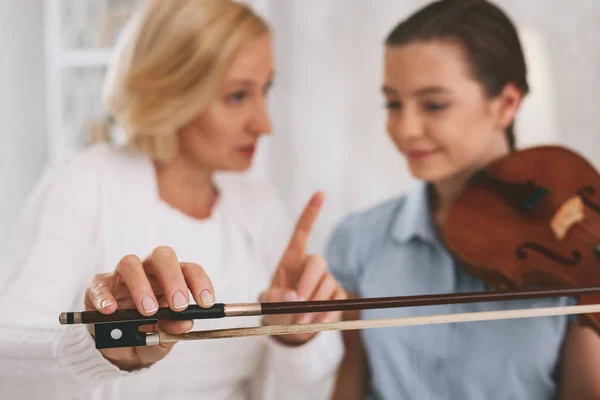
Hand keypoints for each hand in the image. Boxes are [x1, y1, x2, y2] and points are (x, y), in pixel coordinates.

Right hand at [84, 246, 214, 370]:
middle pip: (162, 256)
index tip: (206, 303)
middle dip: (173, 278)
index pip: (189, 269)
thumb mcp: (164, 337)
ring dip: (141, 285)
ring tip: (148, 311)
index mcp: (171, 279)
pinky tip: (111, 310)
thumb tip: (186, 323)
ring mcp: (122, 276)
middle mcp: (149, 271)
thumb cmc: (147, 334)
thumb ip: (174, 329)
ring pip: (130, 264)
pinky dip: (105, 297)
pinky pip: (100, 285)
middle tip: (179, 306)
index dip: (200, 282)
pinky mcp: (99, 287)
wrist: (118, 349)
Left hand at [260, 192, 345, 345]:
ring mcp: (326, 279)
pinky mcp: (337, 296)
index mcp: (291, 259)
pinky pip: (337, 302)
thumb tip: (291, 297)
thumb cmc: (275, 310)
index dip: (311, 213)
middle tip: (298, 305)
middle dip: (309, 283)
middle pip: (318, 262)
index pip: (302, 231)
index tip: (320, 194)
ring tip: (301, 320)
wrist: (289, 330)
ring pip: (328, 284)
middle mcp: (311, 265)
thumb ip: (274, 300)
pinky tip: (319, 322)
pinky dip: (328, 314)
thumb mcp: (266, 305)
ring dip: (315, 304)